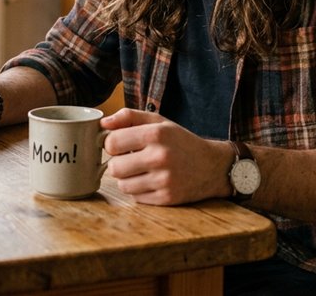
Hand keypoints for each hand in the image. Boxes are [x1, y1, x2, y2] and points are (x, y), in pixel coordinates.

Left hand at [101, 109, 233, 205]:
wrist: (212, 166)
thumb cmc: (181, 142)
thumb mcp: (159, 122)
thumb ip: (130, 117)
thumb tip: (103, 123)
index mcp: (156, 134)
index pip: (111, 143)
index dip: (111, 144)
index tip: (120, 145)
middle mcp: (160, 157)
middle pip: (114, 168)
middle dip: (118, 164)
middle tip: (130, 159)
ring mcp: (164, 180)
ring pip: (123, 185)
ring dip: (127, 179)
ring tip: (142, 170)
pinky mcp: (167, 198)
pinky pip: (136, 197)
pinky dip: (139, 190)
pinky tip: (152, 181)